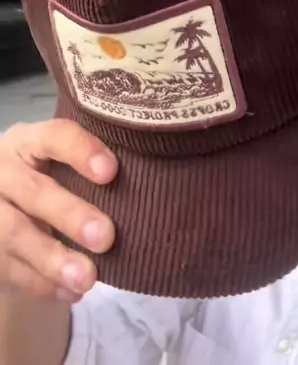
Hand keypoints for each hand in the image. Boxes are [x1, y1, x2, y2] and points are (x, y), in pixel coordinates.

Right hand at [0, 119, 116, 301]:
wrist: (2, 204)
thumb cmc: (47, 176)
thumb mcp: (59, 161)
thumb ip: (90, 168)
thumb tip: (151, 188)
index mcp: (28, 141)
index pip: (53, 137)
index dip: (81, 151)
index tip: (112, 172)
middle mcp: (3, 172)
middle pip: (33, 191)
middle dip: (70, 215)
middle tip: (106, 237)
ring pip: (14, 235)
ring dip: (53, 259)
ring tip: (88, 278)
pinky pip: (8, 268)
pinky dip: (41, 283)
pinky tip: (71, 292)